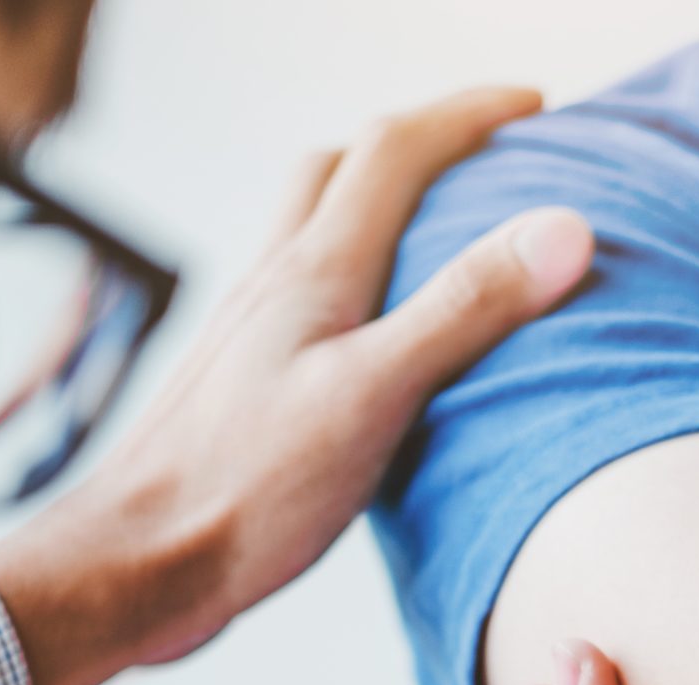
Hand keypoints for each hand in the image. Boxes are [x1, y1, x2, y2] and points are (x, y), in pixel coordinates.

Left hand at [0, 87, 592, 684]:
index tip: (535, 105)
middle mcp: (276, 283)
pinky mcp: (247, 382)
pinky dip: (355, 276)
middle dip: (421, 144)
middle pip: (342, 170)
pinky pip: (307, 294)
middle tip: (486, 154)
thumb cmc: (245, 491)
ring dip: (377, 203)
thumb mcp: (375, 395)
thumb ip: (465, 308)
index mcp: (314, 271)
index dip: (469, 114)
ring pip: (315, 229)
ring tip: (440, 230)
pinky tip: (377, 333)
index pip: (397, 151)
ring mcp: (255, 331)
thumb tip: (562, 228)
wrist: (135, 564)